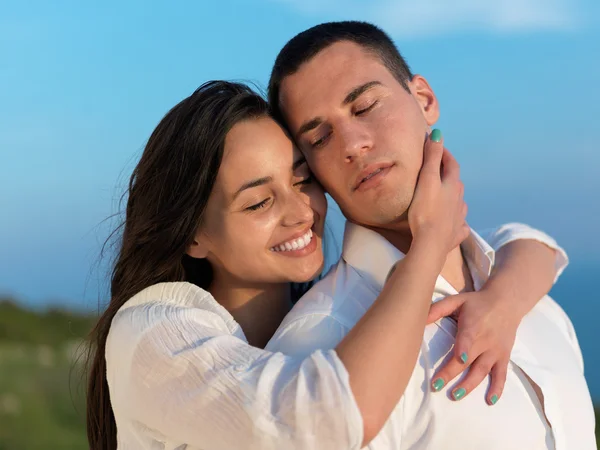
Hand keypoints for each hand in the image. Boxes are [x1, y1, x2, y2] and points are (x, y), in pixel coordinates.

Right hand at [408, 129, 469, 254]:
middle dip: (448, 173)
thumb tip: (437, 134)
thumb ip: (432, 157)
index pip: (452, 164)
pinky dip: (457, 220)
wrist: (430, 243)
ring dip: (453, 196)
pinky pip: (459, 225)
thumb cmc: (425, 210)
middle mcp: (459, 200)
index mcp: (452, 185)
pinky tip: (454, 222)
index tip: (437, 147)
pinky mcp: (455, 234)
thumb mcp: (427, 180)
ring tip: (443, 194)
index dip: (445, 154)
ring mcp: (459, 218)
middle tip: (437, 169)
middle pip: (456, 182)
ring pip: (459, 203)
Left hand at [426, 288, 520, 404]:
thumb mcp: (457, 300)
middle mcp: (485, 340)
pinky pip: (501, 375)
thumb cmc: (476, 302)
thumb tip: (418, 318)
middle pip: (468, 360)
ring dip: (469, 385)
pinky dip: (497, 388)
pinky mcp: (504, 356)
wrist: (507, 302)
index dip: (463, 347)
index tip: (458, 358)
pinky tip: (489, 401)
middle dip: (451, 373)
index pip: (468, 337)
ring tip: (455, 395)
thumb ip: (438, 309)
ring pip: (482, 371)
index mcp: (473, 325)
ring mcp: (495, 350)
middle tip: (435, 386)